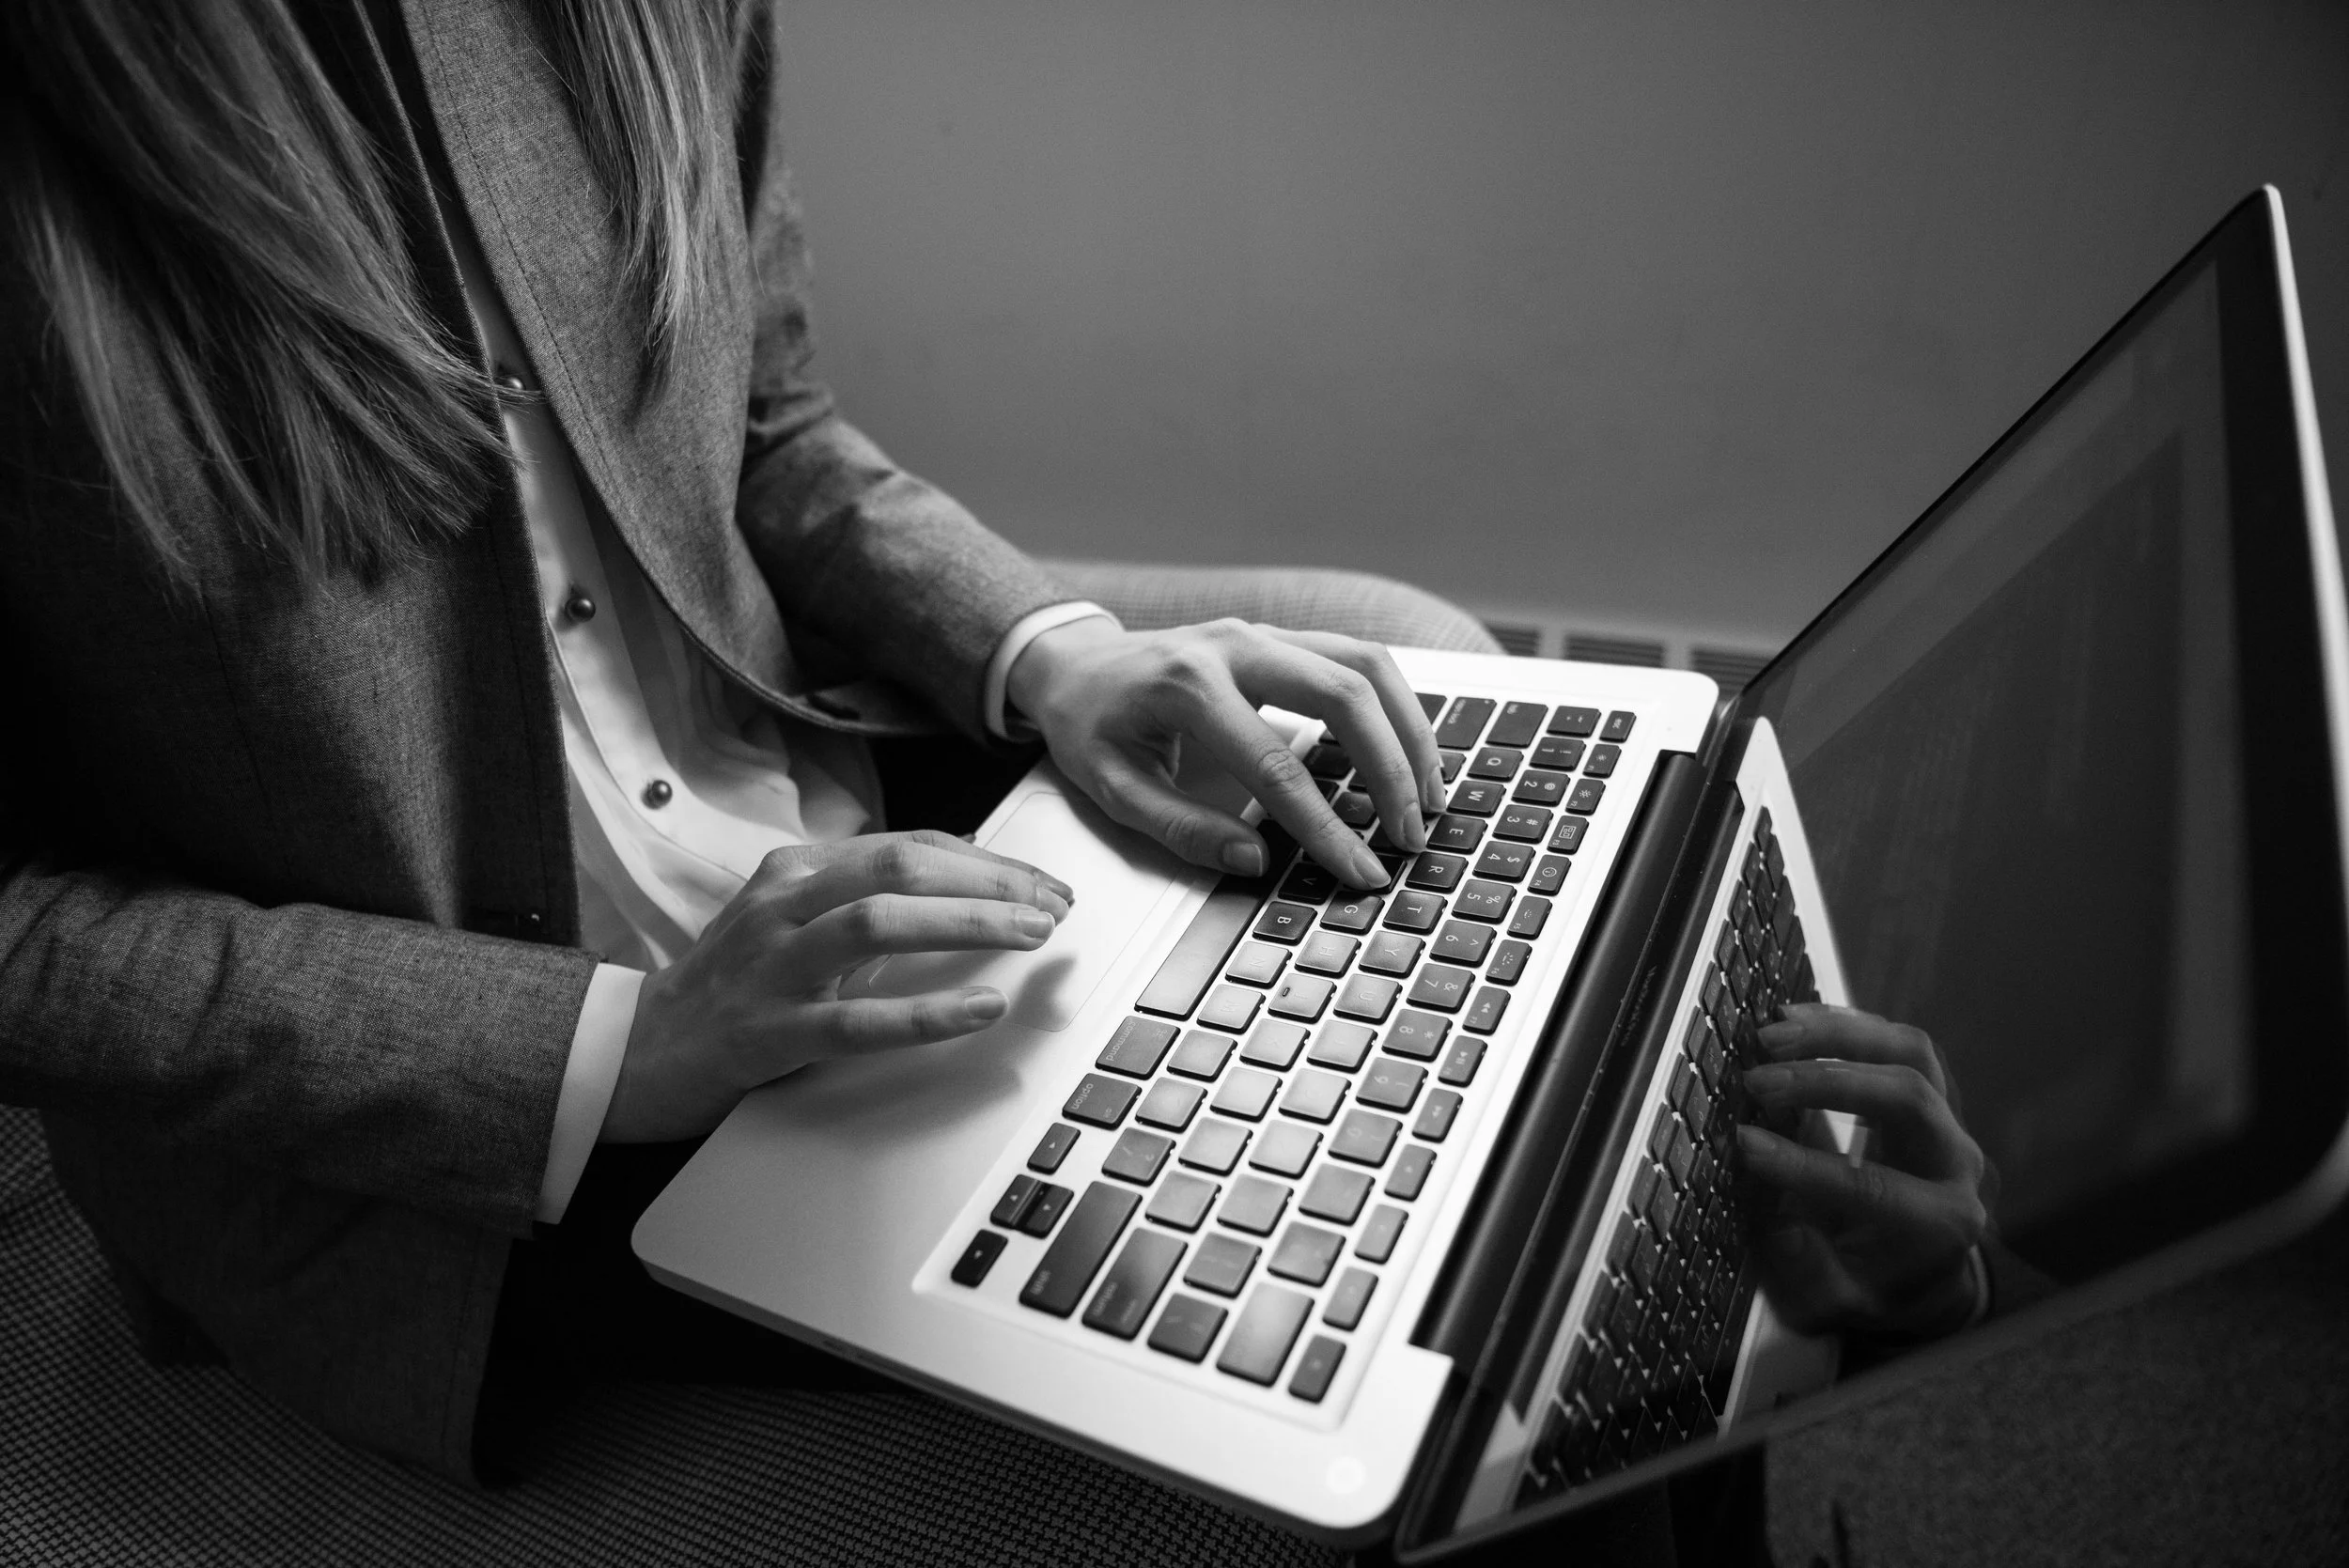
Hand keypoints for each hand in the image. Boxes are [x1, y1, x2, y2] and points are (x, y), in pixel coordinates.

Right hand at [601, 831, 1072, 1142]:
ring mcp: (774, 966)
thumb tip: (969, 882)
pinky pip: (858, 1020)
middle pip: (901, 868)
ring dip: (968, 925)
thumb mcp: (797, 922)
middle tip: (1052, 907)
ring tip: (1031, 937)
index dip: (987, 862)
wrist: (641, 1050)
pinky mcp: (769, 1032)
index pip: (909, 846)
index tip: (1044, 884)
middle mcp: (784, 904)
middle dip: (989, 883)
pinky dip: (927, 1013)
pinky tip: (981, 1009)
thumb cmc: (736, 985)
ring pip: (880, 924)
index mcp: (797, 870)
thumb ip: (868, 898)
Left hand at [1007, 616, 1445, 888]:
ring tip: (1431, 794)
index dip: (1326, 826)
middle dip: (1390, 770)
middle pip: (1343, 696)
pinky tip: (1409, 750)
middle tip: (1411, 834)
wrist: (1076, 662)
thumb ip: (1181, 828)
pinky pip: (1356, 658)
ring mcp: (1263, 633)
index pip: (1277, 766)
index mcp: (1187, 688)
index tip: (1360, 870)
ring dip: (1408, 730)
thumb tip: (1253, 861)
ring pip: (1365, 665)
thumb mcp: (1112, 788)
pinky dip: (1393, 704)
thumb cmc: (1091, 725)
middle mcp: (1235, 647)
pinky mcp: (1282, 637)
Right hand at [1736, 1003, 1990, 1338]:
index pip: (1874, 1186)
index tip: (1745, 1144)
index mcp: (1943, 1223)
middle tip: (1757, 1079)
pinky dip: (1847, 1024)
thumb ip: (1815, 1277)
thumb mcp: (1846, 1305)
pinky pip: (1902, 1042)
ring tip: (1772, 1033)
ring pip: (1912, 1053)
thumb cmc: (1880, 1286)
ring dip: (1839, 1034)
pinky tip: (1793, 1018)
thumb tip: (1784, 1230)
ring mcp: (1951, 1121)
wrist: (1930, 1268)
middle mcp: (1958, 1163)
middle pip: (1908, 1097)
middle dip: (1828, 1080)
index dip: (1804, 1166)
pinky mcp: (1932, 1092)